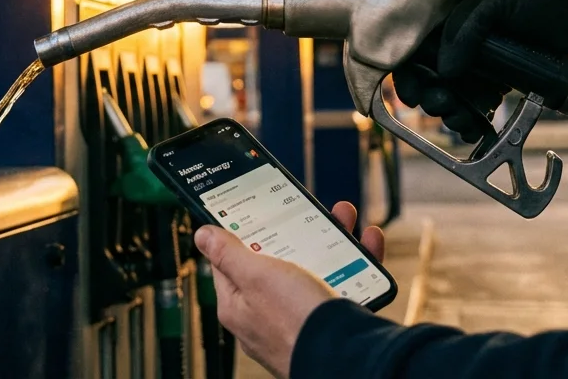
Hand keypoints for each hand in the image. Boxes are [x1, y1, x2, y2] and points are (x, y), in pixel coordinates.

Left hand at [194, 202, 383, 378]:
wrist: (344, 356)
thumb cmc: (295, 321)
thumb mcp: (255, 275)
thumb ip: (228, 254)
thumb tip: (203, 236)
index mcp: (238, 306)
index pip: (229, 263)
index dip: (240, 235)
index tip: (253, 214)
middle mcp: (265, 315)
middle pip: (276, 262)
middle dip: (295, 233)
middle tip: (309, 211)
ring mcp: (298, 319)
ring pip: (312, 270)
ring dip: (329, 243)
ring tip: (343, 220)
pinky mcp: (327, 323)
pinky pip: (340, 285)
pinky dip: (353, 263)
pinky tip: (364, 246)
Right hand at [393, 0, 567, 140]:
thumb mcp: (493, 1)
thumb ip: (465, 27)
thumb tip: (445, 71)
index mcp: (446, 19)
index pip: (412, 49)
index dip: (407, 74)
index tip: (413, 94)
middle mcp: (456, 43)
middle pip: (428, 78)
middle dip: (431, 98)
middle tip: (442, 106)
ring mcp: (475, 64)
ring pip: (450, 96)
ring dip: (450, 114)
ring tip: (462, 121)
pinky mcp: (495, 80)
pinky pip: (475, 105)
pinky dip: (472, 120)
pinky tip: (477, 128)